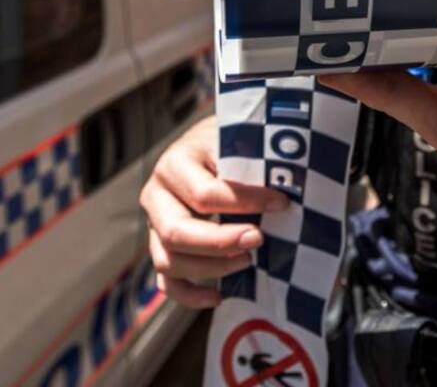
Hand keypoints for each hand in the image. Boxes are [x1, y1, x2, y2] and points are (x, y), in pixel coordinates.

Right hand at [139, 116, 288, 306]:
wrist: (210, 142)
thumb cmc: (230, 142)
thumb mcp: (238, 140)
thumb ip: (252, 164)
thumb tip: (281, 199)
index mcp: (175, 164)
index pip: (205, 194)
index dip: (246, 202)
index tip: (281, 203)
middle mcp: (156, 195)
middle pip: (177, 232)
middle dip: (221, 242)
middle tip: (259, 239)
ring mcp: (154, 225)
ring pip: (169, 261)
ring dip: (210, 268)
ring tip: (248, 260)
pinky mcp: (162, 247)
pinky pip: (166, 282)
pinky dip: (190, 295)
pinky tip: (219, 296)